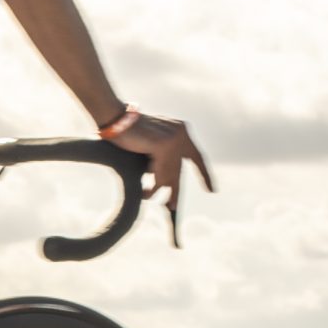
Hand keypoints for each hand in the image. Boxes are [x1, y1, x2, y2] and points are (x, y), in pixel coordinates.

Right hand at [105, 112, 213, 247]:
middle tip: (174, 206)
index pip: (196, 156)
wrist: (116, 120)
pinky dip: (154, 183)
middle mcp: (181, 133)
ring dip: (159, 188)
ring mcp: (174, 138)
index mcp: (181, 130)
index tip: (212, 190)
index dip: (204, 174)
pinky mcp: (164, 144)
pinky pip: (161, 172)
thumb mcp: (151, 144)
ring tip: (149, 197)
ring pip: (170, 173)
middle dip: (176, 189)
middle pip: (180, 169)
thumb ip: (162, 155)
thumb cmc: (127, 132)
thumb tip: (165, 181)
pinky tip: (146, 191)